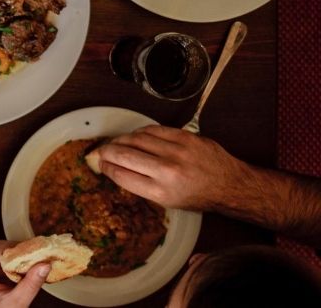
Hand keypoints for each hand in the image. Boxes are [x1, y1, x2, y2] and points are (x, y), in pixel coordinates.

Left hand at [0, 240, 49, 307]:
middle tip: (35, 254)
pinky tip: (18, 262)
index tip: (32, 250)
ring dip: (12, 252)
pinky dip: (8, 256)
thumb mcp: (16, 303)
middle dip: (15, 250)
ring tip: (28, 259)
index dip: (13, 249)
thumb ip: (30, 284)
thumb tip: (44, 265)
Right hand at [95, 125, 251, 210]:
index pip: (121, 174)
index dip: (105, 167)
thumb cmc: (197, 196)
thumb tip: (115, 167)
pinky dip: (139, 133)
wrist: (230, 184)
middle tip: (101, 151)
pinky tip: (136, 137)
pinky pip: (152, 129)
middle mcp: (167, 171)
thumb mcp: (166, 200)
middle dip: (106, 151)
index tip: (100, 163)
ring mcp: (176, 151)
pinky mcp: (184, 136)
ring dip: (121, 140)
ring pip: (135, 138)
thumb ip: (140, 184)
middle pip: (123, 154)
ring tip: (117, 143)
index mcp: (160, 191)